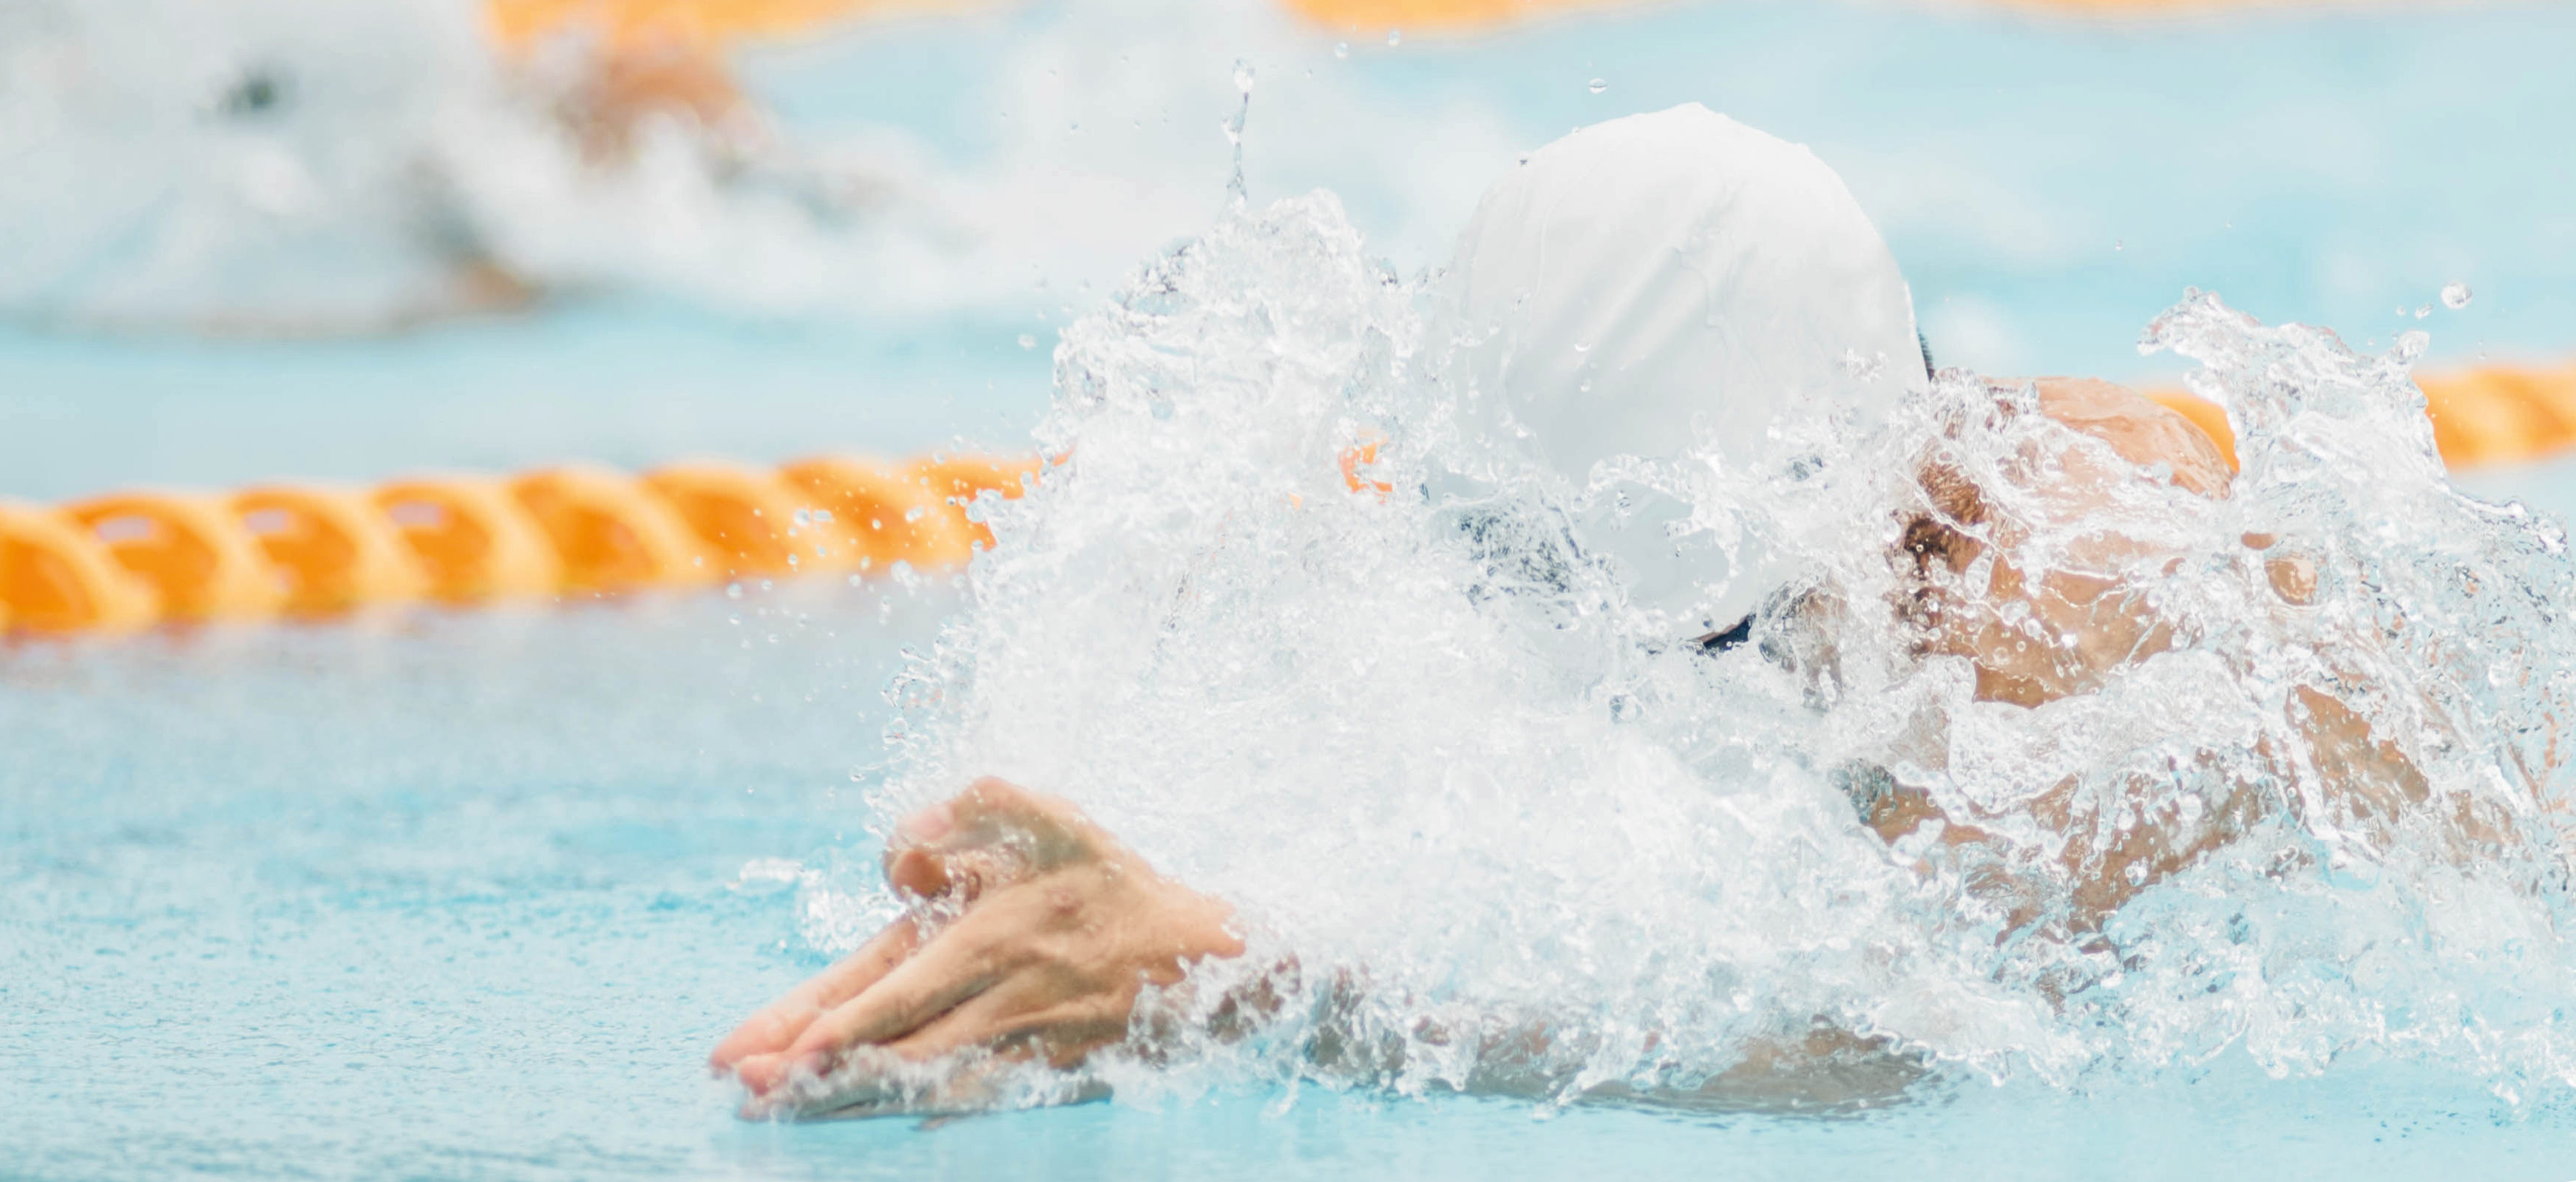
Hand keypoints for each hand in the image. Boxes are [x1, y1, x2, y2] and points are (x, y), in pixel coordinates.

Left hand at [709, 778, 1244, 1116]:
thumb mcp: (1055, 818)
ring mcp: (1015, 1042)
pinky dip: (905, 1113)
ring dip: (844, 1096)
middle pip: (890, 1042)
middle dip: (815, 1068)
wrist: (1202, 958)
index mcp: (990, 931)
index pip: (897, 983)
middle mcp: (996, 994)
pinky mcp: (1035, 1074)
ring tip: (779, 1109)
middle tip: (746, 1088)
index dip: (838, 1018)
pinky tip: (859, 1117)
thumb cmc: (1115, 881)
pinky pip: (960, 1099)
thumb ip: (981, 803)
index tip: (783, 1047)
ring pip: (917, 1078)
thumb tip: (904, 842)